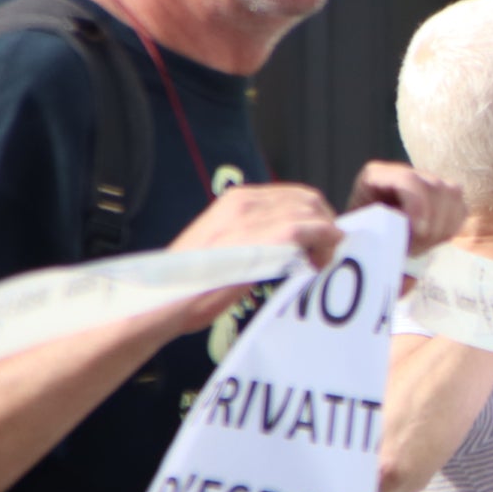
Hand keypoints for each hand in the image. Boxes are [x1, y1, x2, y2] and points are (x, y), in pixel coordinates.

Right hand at [163, 182, 340, 328]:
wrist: (166, 296)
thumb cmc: (188, 282)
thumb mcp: (220, 247)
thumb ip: (249, 237)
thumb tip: (281, 247)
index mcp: (235, 200)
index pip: (292, 195)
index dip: (311, 217)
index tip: (315, 241)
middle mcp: (247, 201)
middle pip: (309, 199)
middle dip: (324, 224)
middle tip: (322, 254)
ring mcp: (258, 217)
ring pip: (315, 213)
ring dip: (326, 237)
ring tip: (318, 263)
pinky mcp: (270, 237)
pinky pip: (315, 230)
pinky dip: (326, 242)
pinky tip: (319, 261)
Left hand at [347, 161, 465, 252]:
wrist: (365, 241)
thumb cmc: (357, 241)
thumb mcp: (356, 242)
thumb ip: (367, 250)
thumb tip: (391, 273)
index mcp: (377, 176)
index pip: (407, 180)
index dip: (418, 205)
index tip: (419, 232)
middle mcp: (404, 174)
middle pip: (434, 187)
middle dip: (431, 223)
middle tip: (414, 250)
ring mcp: (425, 183)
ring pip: (451, 194)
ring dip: (442, 227)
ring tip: (421, 247)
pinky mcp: (442, 197)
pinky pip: (460, 208)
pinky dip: (452, 227)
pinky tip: (434, 242)